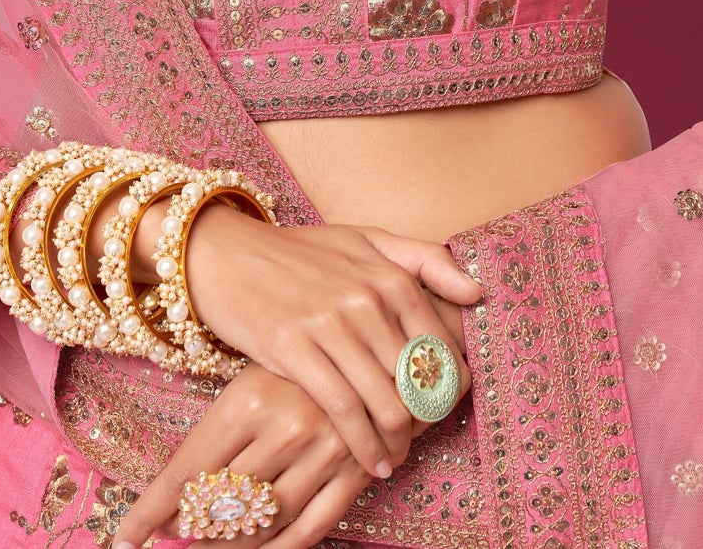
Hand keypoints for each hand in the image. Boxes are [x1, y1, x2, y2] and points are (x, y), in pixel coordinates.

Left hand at [110, 358, 444, 548]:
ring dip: (235, 544)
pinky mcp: (357, 469)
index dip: (153, 511)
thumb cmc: (305, 340)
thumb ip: (220, 426)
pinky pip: (314, 528)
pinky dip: (284, 548)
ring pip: (266, 523)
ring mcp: (323, 451)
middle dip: (193, 532)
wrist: (383, 319)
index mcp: (248, 397)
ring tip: (210, 547)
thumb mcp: (256, 367)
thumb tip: (176, 488)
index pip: (187, 471)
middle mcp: (283, 427)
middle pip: (222, 506)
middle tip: (174, 539)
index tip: (125, 538)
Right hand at [178, 207, 476, 477]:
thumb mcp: (362, 239)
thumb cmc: (298, 251)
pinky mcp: (293, 348)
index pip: (443, 347)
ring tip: (396, 458)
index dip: (449, 389)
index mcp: (389, 273)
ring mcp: (329, 323)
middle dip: (423, 422)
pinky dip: (364, 446)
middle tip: (417, 441)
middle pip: (417, 382)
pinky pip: (344, 411)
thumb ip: (423, 258)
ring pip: (385, 402)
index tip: (443, 409)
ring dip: (397, 442)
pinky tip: (371, 463)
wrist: (226, 253)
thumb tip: (476, 292)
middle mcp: (366, 297)